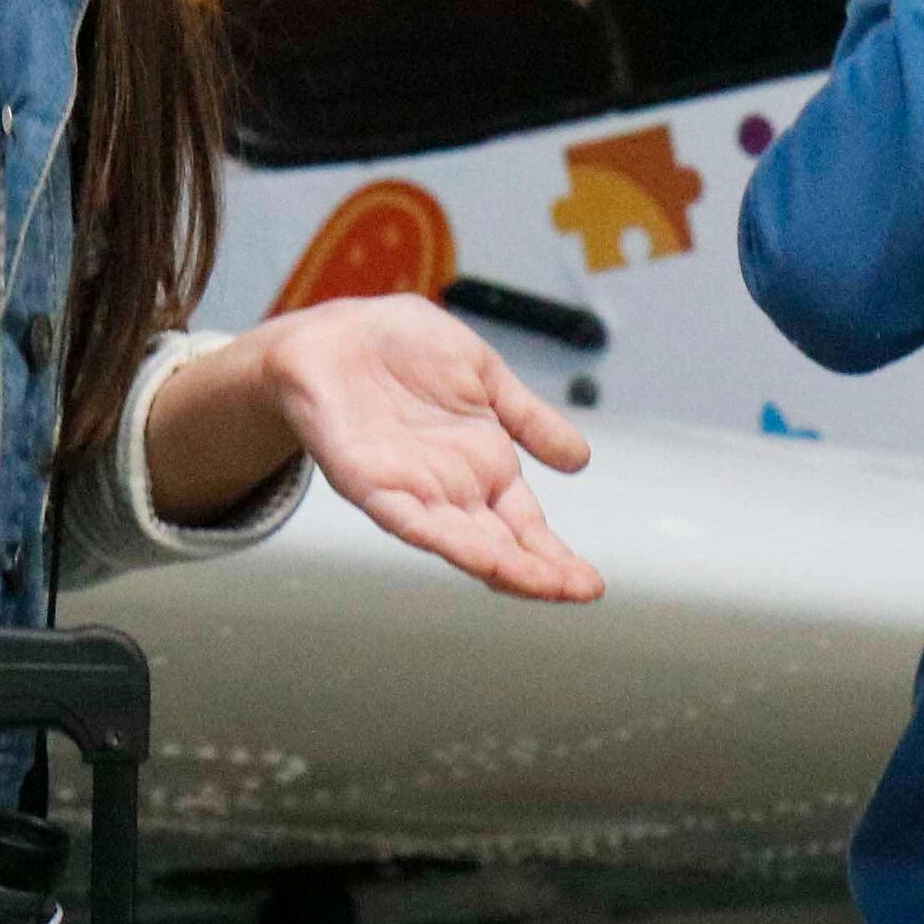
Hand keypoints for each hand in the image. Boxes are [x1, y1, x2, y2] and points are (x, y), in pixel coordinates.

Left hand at [218, 296, 602, 602]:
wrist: (334, 332)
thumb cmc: (400, 349)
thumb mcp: (484, 375)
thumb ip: (528, 418)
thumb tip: (580, 459)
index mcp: (483, 464)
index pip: (525, 525)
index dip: (554, 554)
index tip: (589, 581)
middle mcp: (451, 489)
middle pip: (502, 544)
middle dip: (540, 571)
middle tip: (581, 591)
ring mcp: (412, 490)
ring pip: (463, 543)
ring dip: (503, 566)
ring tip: (541, 585)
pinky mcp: (369, 483)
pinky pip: (410, 519)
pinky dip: (445, 539)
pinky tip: (480, 557)